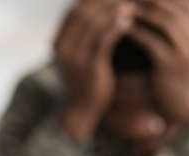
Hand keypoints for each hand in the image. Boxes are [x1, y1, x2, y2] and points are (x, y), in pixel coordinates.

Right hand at [55, 0, 135, 141]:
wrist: (80, 111)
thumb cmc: (85, 81)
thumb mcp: (79, 56)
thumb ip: (84, 37)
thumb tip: (99, 17)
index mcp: (58, 40)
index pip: (74, 9)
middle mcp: (62, 45)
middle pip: (82, 12)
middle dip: (103, 1)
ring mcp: (74, 56)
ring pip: (92, 24)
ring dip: (111, 10)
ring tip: (130, 3)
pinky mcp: (89, 67)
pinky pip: (102, 41)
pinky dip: (115, 28)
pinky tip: (128, 20)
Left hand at [128, 0, 188, 127]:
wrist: (185, 109)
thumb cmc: (183, 79)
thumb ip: (186, 33)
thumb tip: (177, 10)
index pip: (187, 6)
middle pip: (176, 10)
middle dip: (152, 0)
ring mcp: (187, 56)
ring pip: (166, 22)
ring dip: (144, 12)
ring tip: (126, 8)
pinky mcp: (170, 68)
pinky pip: (152, 42)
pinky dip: (136, 32)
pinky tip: (124, 28)